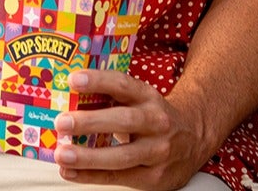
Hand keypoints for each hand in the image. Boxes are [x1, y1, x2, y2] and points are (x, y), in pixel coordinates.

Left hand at [52, 69, 211, 188]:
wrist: (195, 139)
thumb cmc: (155, 118)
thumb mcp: (141, 101)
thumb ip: (113, 100)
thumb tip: (68, 100)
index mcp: (149, 98)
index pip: (124, 86)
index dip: (99, 81)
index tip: (74, 79)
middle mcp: (157, 123)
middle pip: (124, 121)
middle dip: (91, 122)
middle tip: (62, 122)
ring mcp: (158, 152)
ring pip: (122, 156)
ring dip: (88, 157)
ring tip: (62, 154)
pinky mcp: (155, 177)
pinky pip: (119, 178)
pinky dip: (91, 176)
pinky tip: (70, 172)